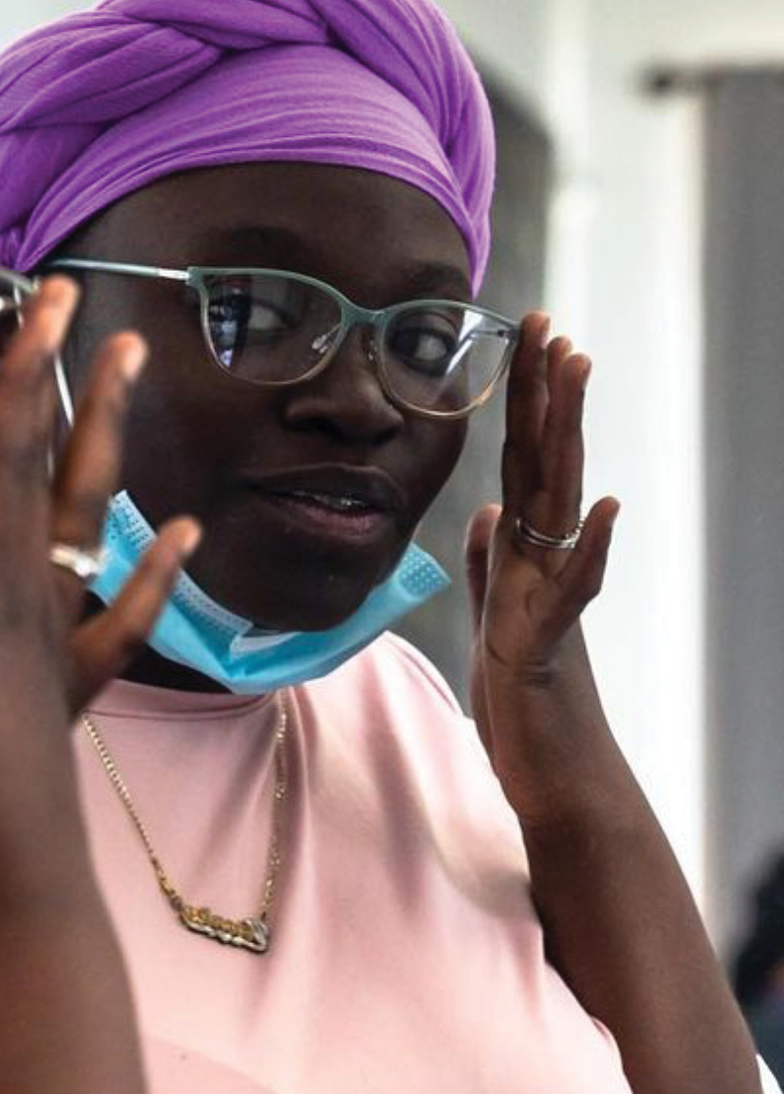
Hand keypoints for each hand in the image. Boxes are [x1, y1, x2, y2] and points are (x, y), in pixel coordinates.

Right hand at [0, 278, 198, 920]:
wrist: (14, 903)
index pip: (6, 465)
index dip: (21, 379)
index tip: (43, 302)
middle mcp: (28, 604)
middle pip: (52, 470)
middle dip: (64, 380)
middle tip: (84, 301)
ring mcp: (55, 645)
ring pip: (88, 520)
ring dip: (107, 442)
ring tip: (130, 373)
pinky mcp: (65, 689)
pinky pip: (118, 613)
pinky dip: (152, 568)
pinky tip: (185, 531)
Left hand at [464, 313, 618, 818]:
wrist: (550, 770)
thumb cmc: (522, 699)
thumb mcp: (493, 618)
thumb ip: (491, 564)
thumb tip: (489, 511)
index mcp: (525, 553)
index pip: (523, 461)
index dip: (523, 400)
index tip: (526, 336)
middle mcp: (546, 562)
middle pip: (546, 462)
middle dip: (545, 392)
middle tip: (548, 324)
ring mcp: (554, 597)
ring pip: (563, 502)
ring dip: (570, 436)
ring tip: (576, 374)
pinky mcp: (549, 643)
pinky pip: (575, 589)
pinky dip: (591, 549)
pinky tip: (604, 506)